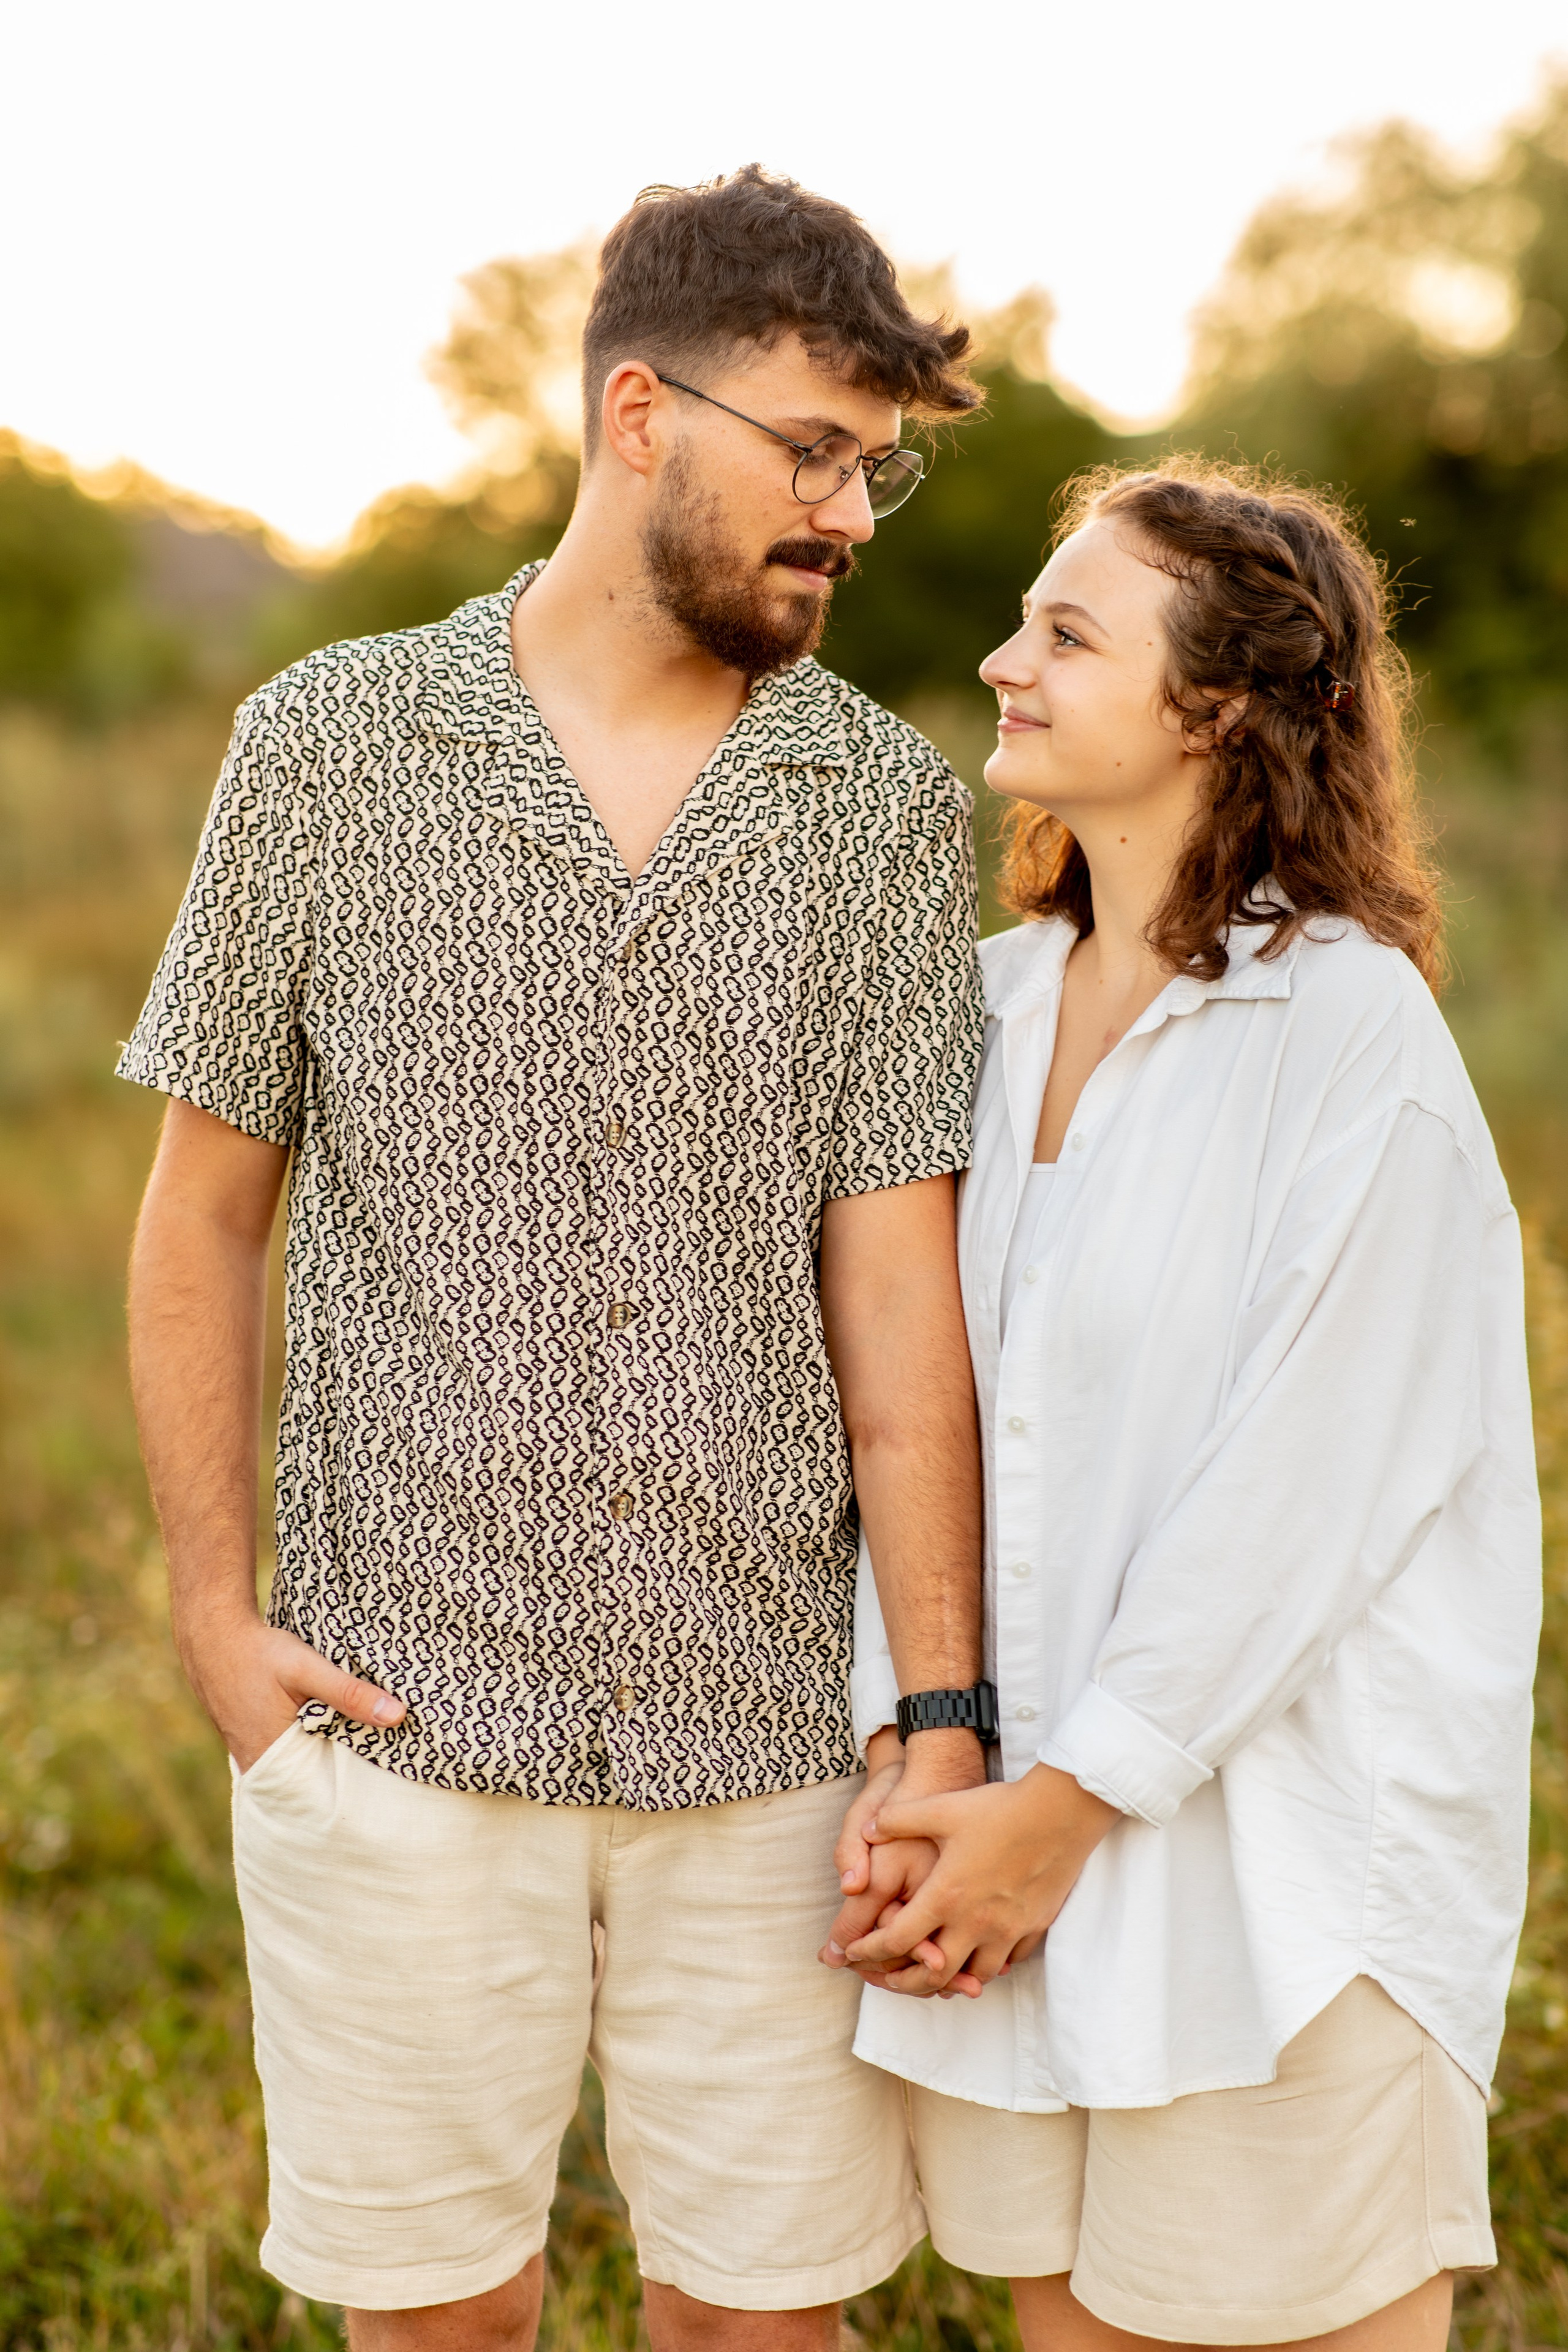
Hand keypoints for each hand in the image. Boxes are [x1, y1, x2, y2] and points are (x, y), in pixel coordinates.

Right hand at [176, 1603, 406, 1771]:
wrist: (214, 1636)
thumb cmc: (258, 1654)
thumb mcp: (307, 1669)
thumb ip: (349, 1693)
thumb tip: (398, 1716)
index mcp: (273, 1759)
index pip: (322, 1791)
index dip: (353, 1787)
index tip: (387, 1783)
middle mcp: (260, 1766)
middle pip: (313, 1782)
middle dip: (343, 1777)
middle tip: (385, 1770)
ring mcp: (254, 1754)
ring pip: (302, 1766)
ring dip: (327, 1759)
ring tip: (364, 1752)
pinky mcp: (254, 1739)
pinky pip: (290, 1753)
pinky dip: (310, 1746)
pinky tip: (331, 1732)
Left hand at [844, 1763, 1118, 1993]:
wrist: (1061, 1812)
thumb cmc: (999, 1809)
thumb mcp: (941, 1808)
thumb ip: (898, 1819)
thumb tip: (869, 1829)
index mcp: (945, 1896)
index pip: (897, 1939)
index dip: (869, 1951)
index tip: (853, 1953)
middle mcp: (975, 1922)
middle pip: (933, 1974)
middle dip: (905, 1983)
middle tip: (888, 1981)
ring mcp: (1008, 1929)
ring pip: (975, 1975)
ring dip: (951, 1980)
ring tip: (935, 1974)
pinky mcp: (1034, 1926)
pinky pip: (1010, 1961)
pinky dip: (990, 1964)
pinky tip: (982, 1955)